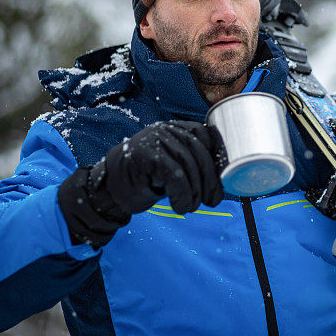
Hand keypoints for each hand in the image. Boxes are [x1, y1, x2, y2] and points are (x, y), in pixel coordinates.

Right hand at [58, 121, 225, 247]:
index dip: (219, 158)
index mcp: (177, 128)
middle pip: (200, 153)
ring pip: (189, 165)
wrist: (111, 188)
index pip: (206, 136)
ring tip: (193, 207)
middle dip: (211, 180)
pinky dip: (183, 195)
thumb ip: (194, 164)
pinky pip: (175, 175)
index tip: (224, 180)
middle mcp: (168, 129)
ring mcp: (156, 139)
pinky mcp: (147, 154)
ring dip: (196, 192)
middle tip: (213, 201)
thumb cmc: (149, 180)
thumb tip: (225, 179)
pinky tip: (182, 207)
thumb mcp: (175, 167)